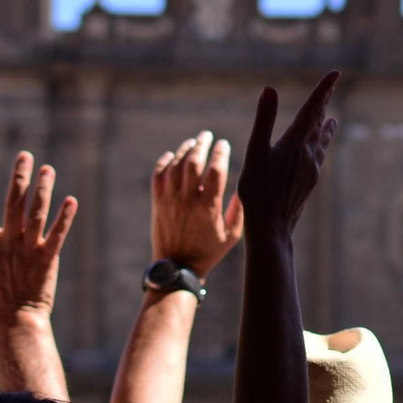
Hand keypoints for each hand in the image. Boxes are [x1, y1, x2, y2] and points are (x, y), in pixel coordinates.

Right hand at [0, 152, 77, 332]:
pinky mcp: (47, 259)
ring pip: (36, 213)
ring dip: (43, 189)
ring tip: (48, 169)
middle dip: (19, 177)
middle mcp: (6, 243)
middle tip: (25, 156)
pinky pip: (58, 234)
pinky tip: (71, 201)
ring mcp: (27, 250)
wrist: (15, 323)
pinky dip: (65, 217)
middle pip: (13, 203)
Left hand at [151, 132, 242, 275]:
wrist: (176, 267)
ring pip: (175, 166)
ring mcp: (170, 200)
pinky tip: (172, 156)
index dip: (220, 153)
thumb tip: (244, 186)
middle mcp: (188, 200)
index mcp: (208, 207)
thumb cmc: (208, 252)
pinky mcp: (157, 203)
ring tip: (193, 142)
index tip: (224, 144)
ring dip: (185, 150)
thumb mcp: (231, 236)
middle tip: (207, 134)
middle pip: (193, 162)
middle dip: (201, 144)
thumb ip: (239, 211)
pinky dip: (164, 162)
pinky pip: (158, 176)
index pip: (216, 171)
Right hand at [236, 72, 339, 236]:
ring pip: (321, 141)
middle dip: (324, 103)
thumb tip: (270, 89)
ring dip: (325, 126)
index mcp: (295, 143)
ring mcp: (311, 170)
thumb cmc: (257, 192)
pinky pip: (318, 157)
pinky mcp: (309, 182)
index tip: (336, 72)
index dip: (323, 89)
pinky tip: (318, 152)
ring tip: (331, 118)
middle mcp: (308, 154)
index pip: (313, 108)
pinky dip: (320, 145)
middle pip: (319, 122)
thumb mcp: (255, 153)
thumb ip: (264, 120)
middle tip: (331, 87)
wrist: (272, 229)